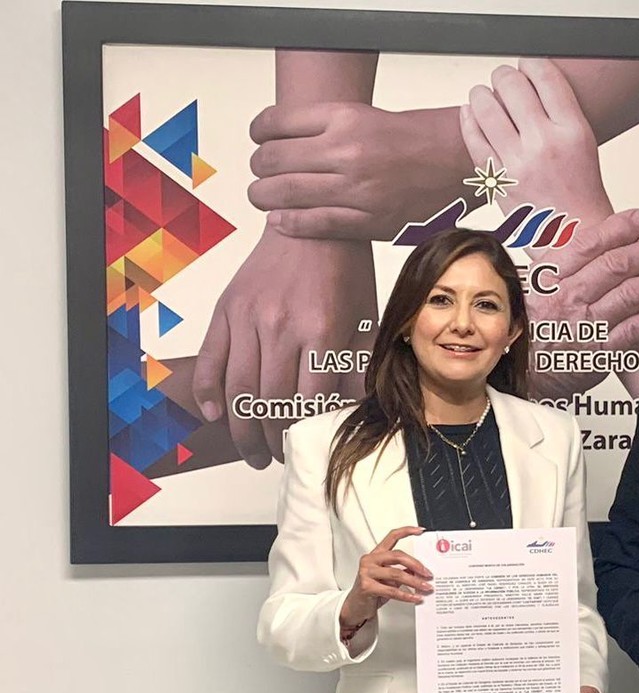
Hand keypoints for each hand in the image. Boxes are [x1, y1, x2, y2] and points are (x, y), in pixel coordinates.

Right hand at [192, 227, 375, 465]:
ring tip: (252, 452)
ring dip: (242, 428)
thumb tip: (355, 413)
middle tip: (277, 460)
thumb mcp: (366, 319)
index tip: (306, 450)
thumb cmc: (345, 272)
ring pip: (238, 388)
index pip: (306, 400)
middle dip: (272, 441)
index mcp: (320, 331)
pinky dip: (208, 390)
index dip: (303, 433)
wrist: (312, 223)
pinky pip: (210, 358)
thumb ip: (359, 367)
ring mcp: (248, 318)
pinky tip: (215, 415)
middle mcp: (279, 327)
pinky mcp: (226, 309)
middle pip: (269, 402)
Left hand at [248, 103, 469, 239]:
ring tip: (263, 198)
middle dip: (258, 168)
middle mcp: (347, 150)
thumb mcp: (365, 116)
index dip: (258, 132)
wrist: (459, 161)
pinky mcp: (369, 219)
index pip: (276, 123)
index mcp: (345, 118)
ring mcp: (357, 188)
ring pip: (286, 193)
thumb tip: (281, 140)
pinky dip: (289, 223)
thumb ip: (325, 127)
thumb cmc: (416, 139)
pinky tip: (279, 221)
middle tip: (258, 173)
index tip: (258, 139)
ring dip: (264, 197)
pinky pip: (315, 223)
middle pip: (273, 159)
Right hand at [339, 526, 432, 629]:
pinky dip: (406, 595)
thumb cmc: (372, 591)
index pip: (392, 537)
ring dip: (414, 582)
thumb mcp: (389, 579)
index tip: (420, 531)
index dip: (406, 531)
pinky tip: (415, 598)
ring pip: (396, 574)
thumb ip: (402, 571)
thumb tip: (421, 571)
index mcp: (376, 554)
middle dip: (416, 565)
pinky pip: (392, 591)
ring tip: (426, 587)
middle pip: (397, 556)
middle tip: (428, 573)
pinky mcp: (366, 586)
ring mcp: (366, 572)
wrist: (355, 607)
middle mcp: (370, 560)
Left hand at [461, 58, 611, 223]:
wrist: (575, 236)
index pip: (544, 75)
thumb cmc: (580, 192)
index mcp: (572, 130)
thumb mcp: (584, 143)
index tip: (527, 65)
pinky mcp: (497, 179)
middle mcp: (544, 143)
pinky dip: (469, 119)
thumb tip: (527, 82)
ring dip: (482, 94)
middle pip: (511, 84)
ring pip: (486, 106)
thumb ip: (558, 112)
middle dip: (504, 76)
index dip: (531, 63)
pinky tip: (471, 114)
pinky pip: (473, 137)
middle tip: (504, 80)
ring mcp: (517, 162)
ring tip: (485, 96)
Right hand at [523, 209, 638, 398]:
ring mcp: (586, 327)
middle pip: (616, 267)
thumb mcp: (530, 288)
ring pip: (632, 295)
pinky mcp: (601, 354)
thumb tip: (576, 232)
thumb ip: (557, 261)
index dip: (618, 229)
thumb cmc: (531, 329)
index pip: (587, 245)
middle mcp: (568, 301)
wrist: (523, 375)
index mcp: (550, 280)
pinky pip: (637, 330)